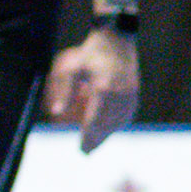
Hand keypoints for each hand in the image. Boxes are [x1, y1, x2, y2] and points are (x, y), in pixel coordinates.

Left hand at [47, 30, 139, 152]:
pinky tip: (110, 128)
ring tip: (96, 143)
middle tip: (87, 152)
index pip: (94, 120)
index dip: (88, 137)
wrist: (116, 40)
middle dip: (97, 140)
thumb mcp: (73, 69)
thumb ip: (65, 91)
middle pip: (108, 125)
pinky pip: (127, 114)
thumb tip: (55, 112)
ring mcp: (130, 93)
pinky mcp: (135, 92)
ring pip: (119, 121)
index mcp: (103, 89)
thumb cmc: (90, 54)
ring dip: (108, 134)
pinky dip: (118, 124)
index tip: (81, 149)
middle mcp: (119, 94)